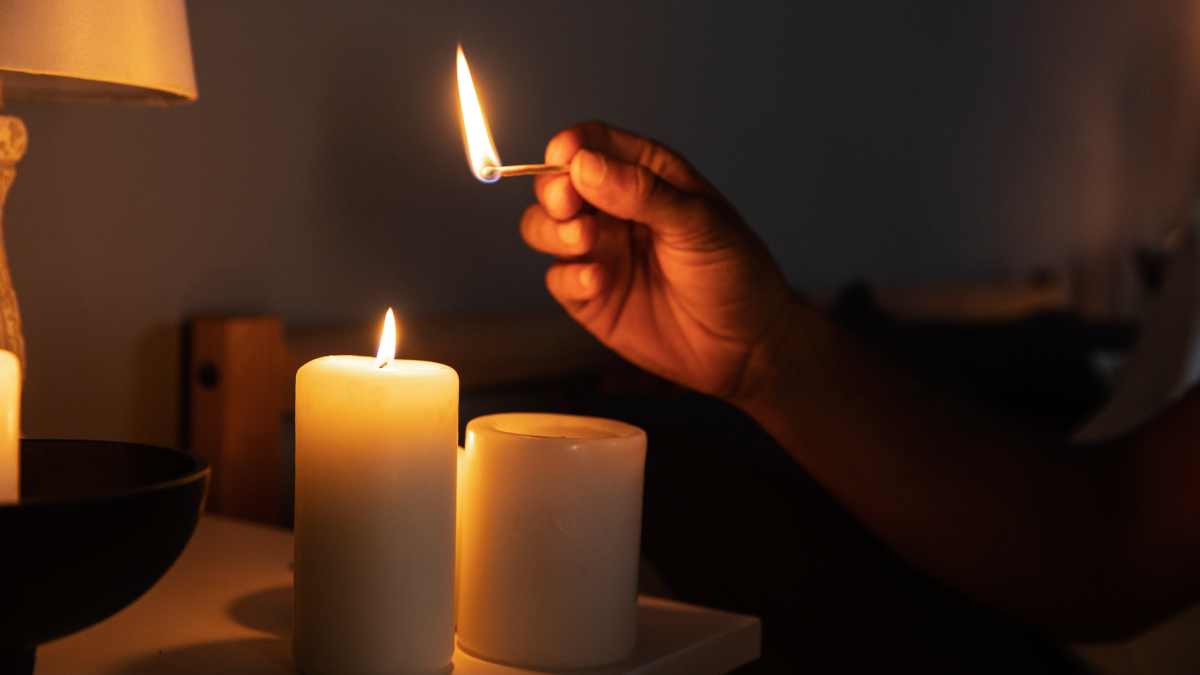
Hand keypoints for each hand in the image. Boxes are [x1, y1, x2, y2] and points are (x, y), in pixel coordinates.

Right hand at [521, 121, 797, 400]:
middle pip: (557, 185)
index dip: (572, 146)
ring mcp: (600, 252)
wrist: (744, 346)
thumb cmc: (735, 274)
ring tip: (586, 240)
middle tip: (569, 205)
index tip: (564, 159)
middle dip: (554, 191)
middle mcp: (615, 210)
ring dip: (553, 231)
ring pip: (544, 229)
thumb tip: (585, 166)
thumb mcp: (698, 223)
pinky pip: (557, 279)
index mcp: (645, 176)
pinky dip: (569, 277)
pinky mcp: (590, 296)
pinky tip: (599, 281)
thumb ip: (642, 192)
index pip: (594, 144)